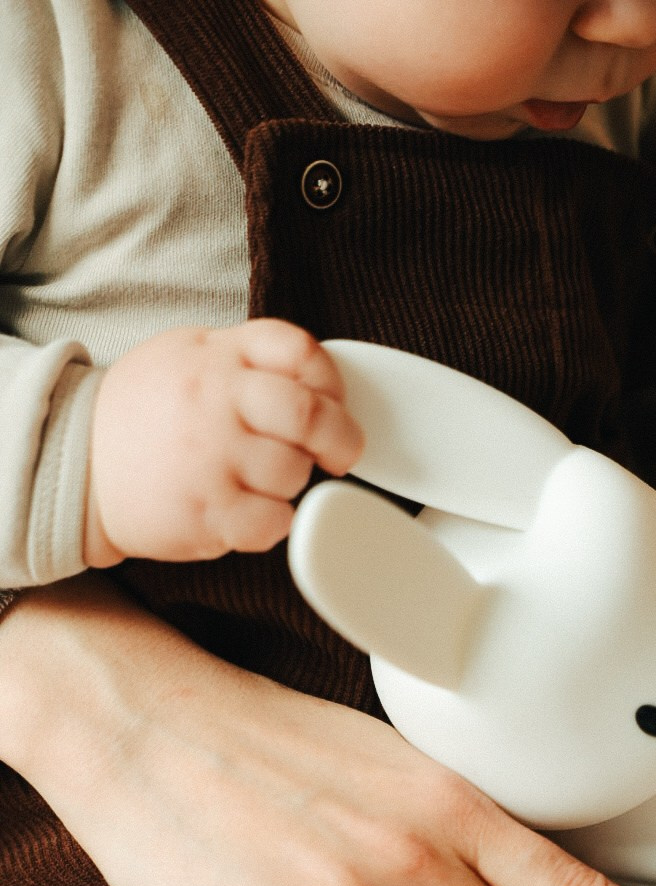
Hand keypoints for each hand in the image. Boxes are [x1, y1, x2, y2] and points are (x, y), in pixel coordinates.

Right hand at [85, 320, 362, 566]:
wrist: (74, 466)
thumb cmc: (142, 416)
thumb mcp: (188, 357)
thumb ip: (248, 360)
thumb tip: (318, 381)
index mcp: (216, 355)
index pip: (299, 351)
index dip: (331, 382)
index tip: (333, 404)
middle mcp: (214, 400)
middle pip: (309, 414)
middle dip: (340, 439)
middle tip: (339, 455)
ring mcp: (209, 458)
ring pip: (294, 474)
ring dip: (291, 483)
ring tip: (260, 481)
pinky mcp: (206, 511)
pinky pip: (274, 523)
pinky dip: (274, 523)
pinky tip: (250, 512)